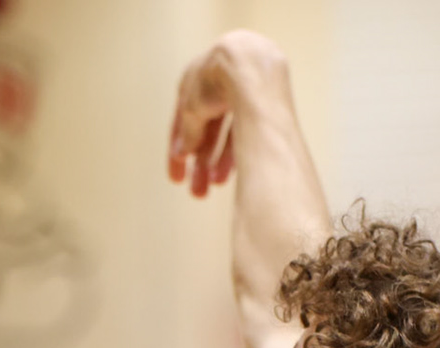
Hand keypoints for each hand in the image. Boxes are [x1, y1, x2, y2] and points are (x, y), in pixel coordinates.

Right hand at [168, 31, 287, 196]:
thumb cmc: (215, 78)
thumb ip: (188, 132)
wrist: (250, 62)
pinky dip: (238, 147)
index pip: (182, 123)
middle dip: (200, 164)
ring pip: (226, 132)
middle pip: (206, 132)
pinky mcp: (263, 96)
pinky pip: (245, 128)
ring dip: (218, 160)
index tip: (176, 178)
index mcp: (195, 80)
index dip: (178, 152)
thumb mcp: (191, 109)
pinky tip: (235, 170)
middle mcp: (218, 83)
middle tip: (198, 192)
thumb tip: (183, 153)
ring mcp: (242, 89)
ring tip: (215, 186)